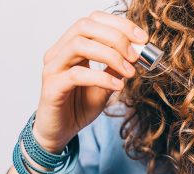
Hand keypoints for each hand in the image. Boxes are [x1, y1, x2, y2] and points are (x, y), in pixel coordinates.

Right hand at [33, 11, 148, 152]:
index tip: (142, 38)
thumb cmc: (80, 106)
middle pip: (85, 26)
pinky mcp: (51, 87)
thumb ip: (117, 67)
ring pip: (79, 45)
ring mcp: (53, 68)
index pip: (93, 20)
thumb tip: (137, 53)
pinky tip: (116, 86)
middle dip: (116, 37)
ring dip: (110, 55)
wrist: (61, 132)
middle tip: (135, 55)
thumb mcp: (106, 83)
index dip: (120, 24)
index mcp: (72, 46)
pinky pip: (76, 75)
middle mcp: (59, 52)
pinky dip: (101, 77)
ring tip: (129, 71)